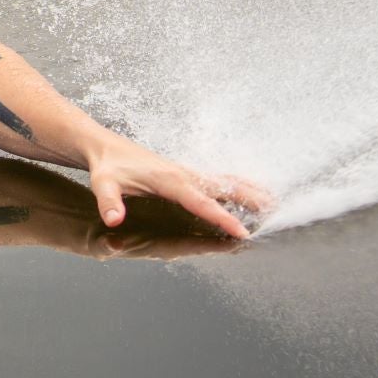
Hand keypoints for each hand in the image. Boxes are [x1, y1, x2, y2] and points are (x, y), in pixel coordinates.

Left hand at [82, 138, 271, 238]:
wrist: (103, 146)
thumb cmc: (106, 166)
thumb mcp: (102, 184)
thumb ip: (109, 202)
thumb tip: (114, 218)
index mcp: (169, 180)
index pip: (200, 202)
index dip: (221, 217)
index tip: (241, 231)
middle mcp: (183, 174)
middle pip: (222, 188)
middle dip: (248, 199)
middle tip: (274, 210)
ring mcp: (185, 172)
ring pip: (223, 181)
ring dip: (247, 190)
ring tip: (273, 200)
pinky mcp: (184, 173)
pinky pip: (215, 179)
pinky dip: (235, 184)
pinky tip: (247, 189)